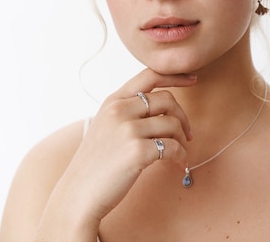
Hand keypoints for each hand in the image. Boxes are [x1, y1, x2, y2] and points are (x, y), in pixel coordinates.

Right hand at [45, 68, 195, 227]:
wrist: (77, 195)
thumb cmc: (96, 163)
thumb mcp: (106, 125)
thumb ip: (129, 110)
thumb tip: (165, 103)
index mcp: (113, 101)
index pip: (149, 75)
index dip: (175, 75)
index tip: (192, 79)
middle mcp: (119, 110)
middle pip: (167, 99)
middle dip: (183, 117)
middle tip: (187, 134)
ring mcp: (128, 130)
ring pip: (173, 124)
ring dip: (182, 140)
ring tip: (179, 154)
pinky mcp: (137, 151)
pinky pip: (173, 147)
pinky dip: (181, 156)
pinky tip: (178, 164)